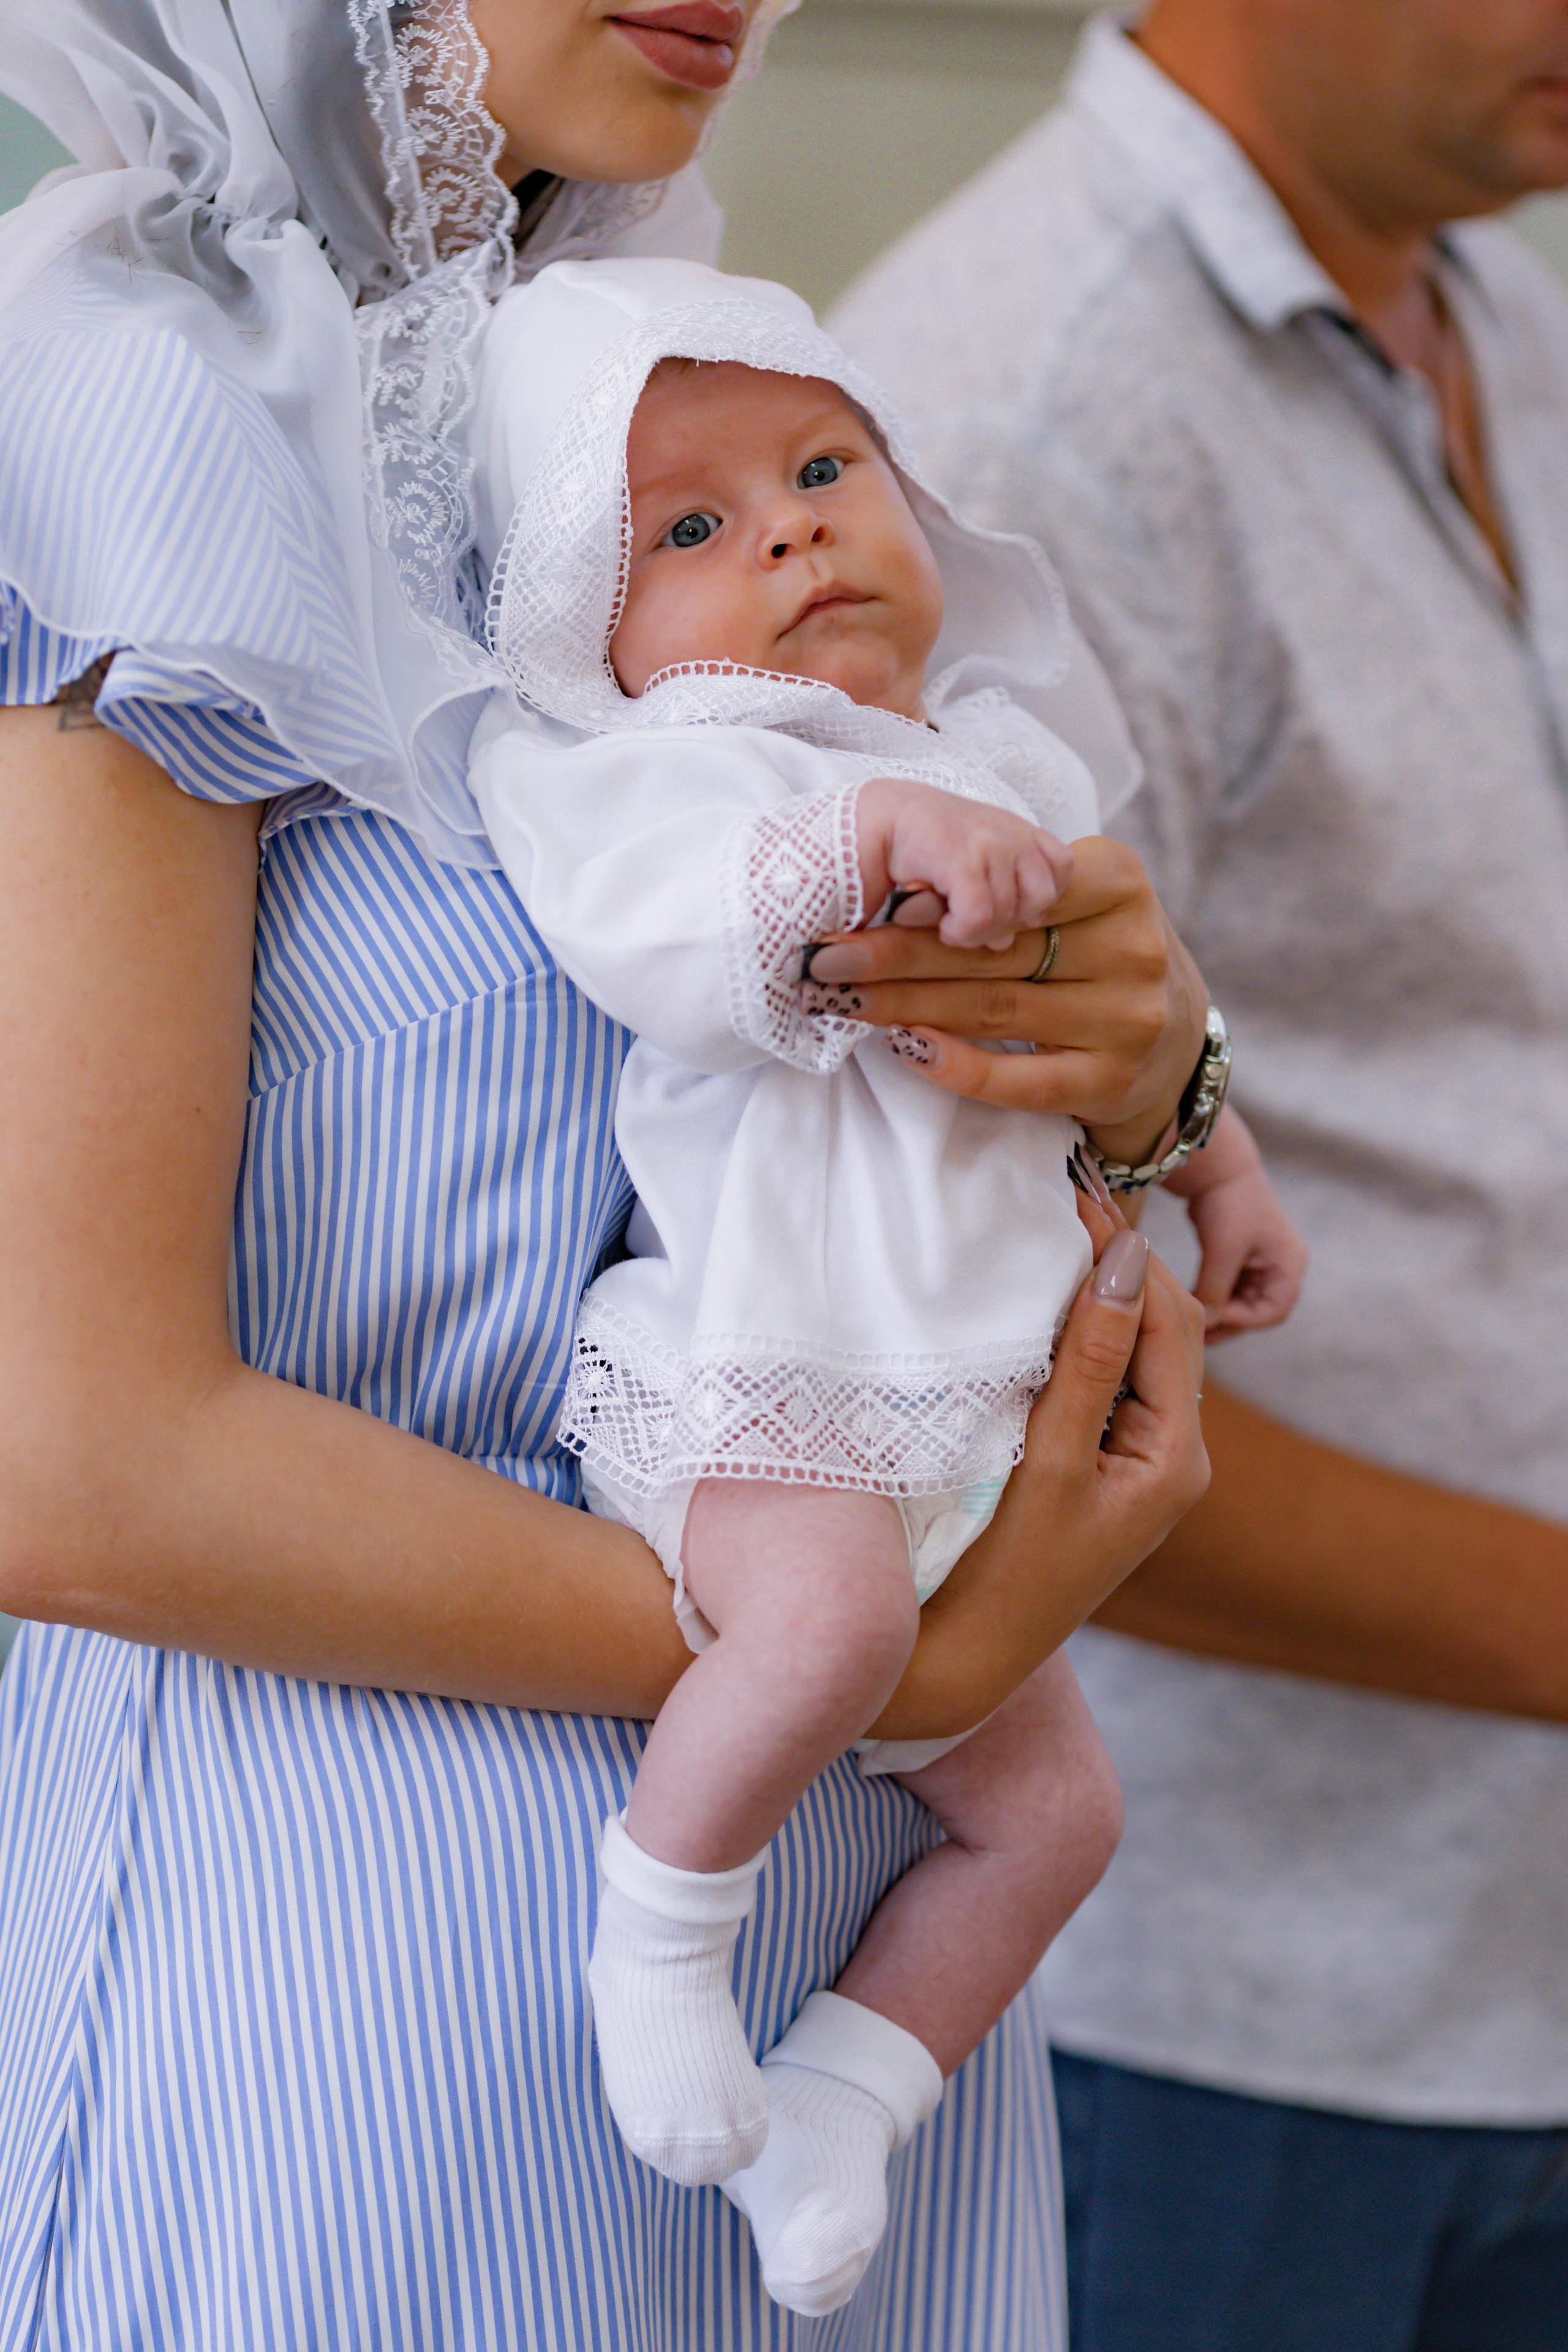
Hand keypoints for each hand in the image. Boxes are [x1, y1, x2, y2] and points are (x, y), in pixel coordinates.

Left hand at [801, 835, 1207, 1162]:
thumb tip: (898, 896)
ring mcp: (1125, 1022)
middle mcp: (1133, 950)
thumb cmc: (1095, 954)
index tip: (872, 903)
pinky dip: (952, 1063)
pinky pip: (1015, 1079)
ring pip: (992, 1011)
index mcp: (1120, 883)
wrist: (1171, 1042)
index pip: (1014, 888)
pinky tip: (904, 1045)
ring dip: (904, 1005)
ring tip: (842, 995)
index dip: (939, 898)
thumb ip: (1007, 890)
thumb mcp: (1073, 900)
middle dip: (897, 954)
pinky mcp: (1108, 1083)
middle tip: (826, 955)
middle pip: (991, 951)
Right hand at [854, 775, 1073, 949]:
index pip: (1060, 870)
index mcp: (1017, 830)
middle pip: (1041, 900)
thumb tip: (1006, 941)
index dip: (1032, 901)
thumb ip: (999, 898)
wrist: (865, 825)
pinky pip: (980, 917)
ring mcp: (990, 842)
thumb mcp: (968, 869)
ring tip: (948, 918)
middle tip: (967, 917)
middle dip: (1005, 922)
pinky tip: (941, 925)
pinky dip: (960, 932)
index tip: (995, 907)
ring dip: (977, 930)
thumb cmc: (913, 851)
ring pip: (1011, 913)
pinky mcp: (963, 859)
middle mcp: (1011, 831)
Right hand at [870, 1188, 1209, 1740]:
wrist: (960, 1664)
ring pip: (1131, 1349)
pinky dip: (1075, 1335)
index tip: (1071, 1194)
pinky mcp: (1096, 1468)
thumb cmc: (1003, 1574)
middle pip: (1160, 1328)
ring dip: (1093, 1294)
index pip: (1169, 1321)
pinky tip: (1035, 1306)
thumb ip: (1089, 1360)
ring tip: (1044, 1235)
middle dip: (1117, 1262)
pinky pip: (1102, 1380)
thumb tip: (1122, 1258)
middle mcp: (1172, 1457)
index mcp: (1178, 1458)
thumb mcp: (1049, 1463)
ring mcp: (1136, 1464)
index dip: (1125, 1252)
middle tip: (1057, 1197)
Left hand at [1161, 1106, 1307, 1340]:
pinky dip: (1215, 1297)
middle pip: (1259, 1310)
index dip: (1244, 1321)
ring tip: (1191, 1323)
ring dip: (1220, 1311)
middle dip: (1229, 1322)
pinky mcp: (1241, 1257)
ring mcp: (1262, 1262)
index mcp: (1289, 1264)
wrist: (1215, 1165)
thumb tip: (1204, 1326)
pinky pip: (1230, 1288)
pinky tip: (1192, 1303)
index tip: (1212, 1319)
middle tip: (1197, 1336)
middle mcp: (1280, 1265)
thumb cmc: (1227, 1202)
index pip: (1274, 1310)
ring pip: (1243, 1302)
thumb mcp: (1222, 1250)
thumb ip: (1215, 1290)